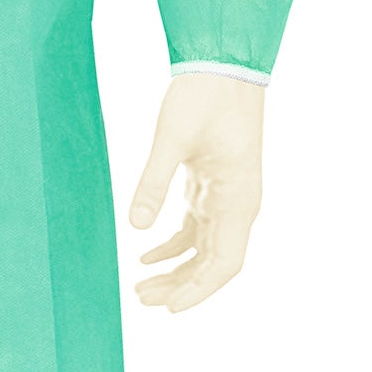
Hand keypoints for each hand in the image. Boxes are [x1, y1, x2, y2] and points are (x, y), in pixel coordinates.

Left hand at [127, 70, 264, 312]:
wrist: (224, 63)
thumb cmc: (204, 97)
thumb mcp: (172, 139)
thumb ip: (153, 183)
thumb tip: (132, 227)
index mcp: (238, 200)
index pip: (224, 264)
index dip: (199, 291)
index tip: (169, 309)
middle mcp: (239, 205)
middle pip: (213, 264)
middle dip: (181, 287)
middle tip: (141, 300)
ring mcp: (228, 198)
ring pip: (205, 250)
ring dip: (176, 271)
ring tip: (140, 287)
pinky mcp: (213, 187)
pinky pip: (197, 230)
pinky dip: (173, 247)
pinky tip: (145, 257)